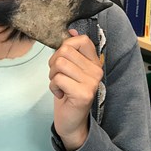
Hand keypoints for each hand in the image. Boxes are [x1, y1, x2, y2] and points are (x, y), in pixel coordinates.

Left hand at [48, 30, 102, 150]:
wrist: (71, 121)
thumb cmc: (68, 94)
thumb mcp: (70, 69)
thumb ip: (72, 51)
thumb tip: (72, 29)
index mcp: (95, 62)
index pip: (82, 40)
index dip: (66, 46)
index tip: (63, 60)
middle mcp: (97, 71)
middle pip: (65, 51)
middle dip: (54, 63)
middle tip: (58, 77)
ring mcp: (91, 82)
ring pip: (60, 64)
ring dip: (52, 75)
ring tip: (59, 85)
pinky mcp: (83, 94)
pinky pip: (58, 79)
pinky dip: (53, 87)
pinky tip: (61, 94)